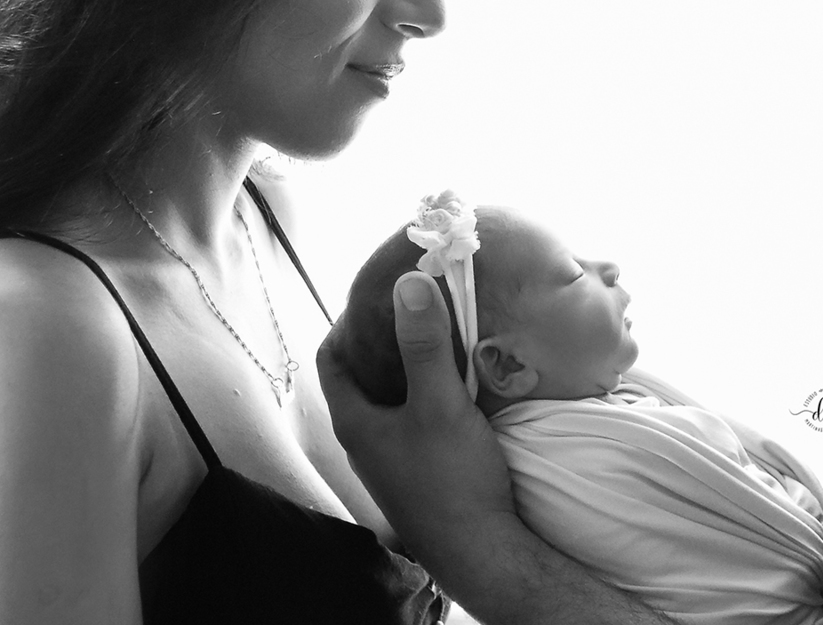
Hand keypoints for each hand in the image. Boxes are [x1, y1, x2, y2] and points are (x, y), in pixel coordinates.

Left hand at [317, 271, 515, 563]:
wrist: (482, 550)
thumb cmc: (451, 479)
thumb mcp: (440, 404)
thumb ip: (424, 345)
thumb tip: (409, 282)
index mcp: (354, 421)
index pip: (330, 356)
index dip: (348, 319)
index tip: (381, 293)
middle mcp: (366, 439)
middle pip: (362, 374)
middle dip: (385, 337)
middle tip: (418, 307)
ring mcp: (393, 457)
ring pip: (391, 397)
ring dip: (410, 365)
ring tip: (442, 334)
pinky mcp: (421, 469)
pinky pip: (416, 417)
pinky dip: (429, 391)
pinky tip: (461, 381)